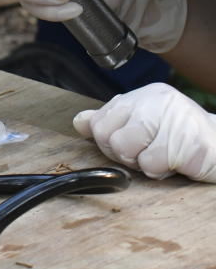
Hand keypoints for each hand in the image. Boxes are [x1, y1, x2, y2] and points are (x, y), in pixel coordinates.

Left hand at [73, 83, 215, 182]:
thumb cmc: (179, 137)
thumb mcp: (142, 122)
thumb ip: (110, 121)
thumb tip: (79, 122)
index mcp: (142, 96)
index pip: (99, 123)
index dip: (108, 143)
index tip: (129, 146)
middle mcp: (156, 102)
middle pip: (109, 139)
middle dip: (125, 156)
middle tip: (148, 153)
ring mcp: (173, 120)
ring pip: (128, 152)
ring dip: (144, 164)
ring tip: (163, 157)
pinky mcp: (188, 143)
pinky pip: (153, 165)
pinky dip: (162, 171)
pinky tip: (177, 162)